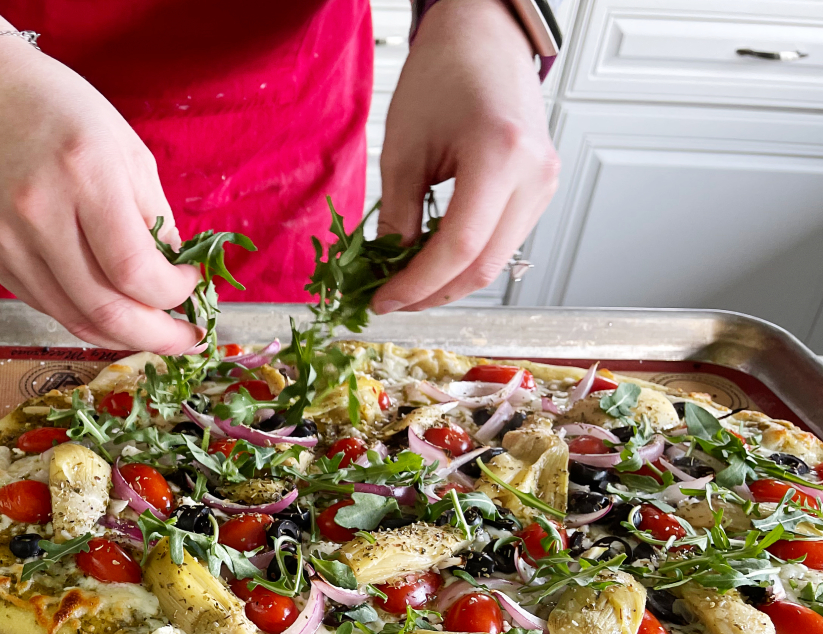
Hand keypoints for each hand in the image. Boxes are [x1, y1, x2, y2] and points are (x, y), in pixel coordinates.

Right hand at [0, 1, 200, 351]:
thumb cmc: (58, 112)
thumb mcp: (126, 150)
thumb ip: (155, 218)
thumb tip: (175, 277)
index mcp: (84, 173)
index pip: (135, 270)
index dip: (173, 293)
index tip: (191, 285)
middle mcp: (39, 212)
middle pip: (107, 310)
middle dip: (158, 337)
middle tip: (186, 338)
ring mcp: (9, 241)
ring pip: (77, 320)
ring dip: (124, 337)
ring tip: (154, 333)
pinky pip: (50, 308)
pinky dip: (89, 320)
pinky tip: (113, 314)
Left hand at [372, 0, 559, 313]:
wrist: (483, 38)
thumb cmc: (443, 75)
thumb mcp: (403, 149)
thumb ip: (397, 216)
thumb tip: (389, 269)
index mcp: (501, 155)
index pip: (460, 247)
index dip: (419, 284)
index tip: (385, 300)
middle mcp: (533, 175)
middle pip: (483, 266)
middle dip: (434, 293)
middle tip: (394, 300)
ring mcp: (543, 185)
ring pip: (496, 261)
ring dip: (450, 281)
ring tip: (409, 282)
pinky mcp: (540, 191)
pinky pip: (503, 242)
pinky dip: (467, 260)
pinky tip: (435, 260)